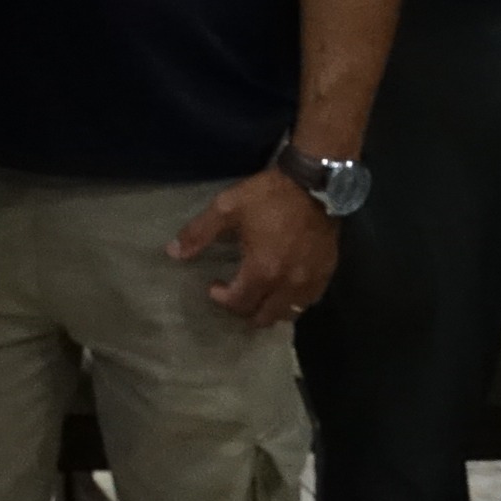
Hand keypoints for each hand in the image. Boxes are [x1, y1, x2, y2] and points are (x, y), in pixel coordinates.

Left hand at [173, 167, 340, 326]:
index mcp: (262, 270)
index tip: (214, 286)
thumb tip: (173, 253)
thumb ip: (199, 232)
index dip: (222, 299)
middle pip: (265, 317)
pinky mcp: (327, 273)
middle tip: (235, 295)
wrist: (314, 183)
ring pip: (289, 314)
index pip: (239, 303)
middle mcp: (288, 284)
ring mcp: (311, 281)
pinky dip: (293, 302)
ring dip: (270, 310)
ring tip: (259, 295)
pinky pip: (309, 301)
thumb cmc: (269, 196)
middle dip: (245, 311)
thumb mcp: (227, 208)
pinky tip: (284, 289)